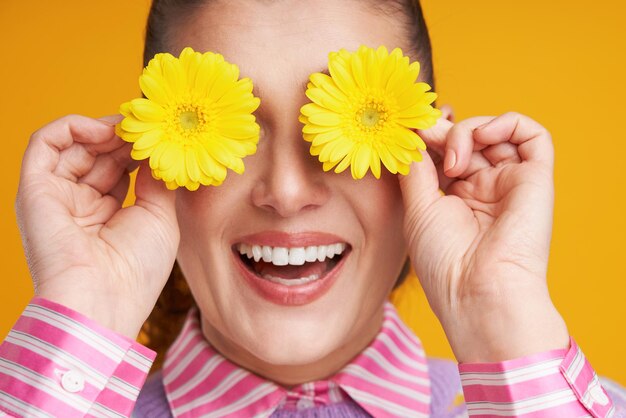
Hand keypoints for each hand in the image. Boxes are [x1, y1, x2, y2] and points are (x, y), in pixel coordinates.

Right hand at [15, 115, 179, 338]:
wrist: (102, 300)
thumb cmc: (137, 268)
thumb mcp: (159, 217)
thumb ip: (156, 180)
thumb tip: (157, 152)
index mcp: (108, 215)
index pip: (119, 169)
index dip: (138, 149)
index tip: (160, 136)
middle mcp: (80, 204)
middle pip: (99, 155)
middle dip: (125, 138)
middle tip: (147, 126)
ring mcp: (56, 196)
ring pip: (74, 146)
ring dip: (103, 131)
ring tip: (130, 129)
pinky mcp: (34, 189)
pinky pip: (43, 144)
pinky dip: (70, 127)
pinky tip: (101, 129)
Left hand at [400, 112, 568, 362]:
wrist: (478, 292)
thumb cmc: (443, 260)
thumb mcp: (417, 207)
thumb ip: (416, 167)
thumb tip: (412, 134)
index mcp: (457, 198)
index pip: (445, 151)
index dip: (428, 137)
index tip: (408, 132)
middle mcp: (484, 188)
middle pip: (468, 139)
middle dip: (442, 131)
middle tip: (425, 134)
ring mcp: (509, 183)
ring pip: (494, 132)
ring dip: (468, 131)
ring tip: (452, 160)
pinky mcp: (536, 179)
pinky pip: (533, 136)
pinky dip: (508, 123)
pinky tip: (483, 138)